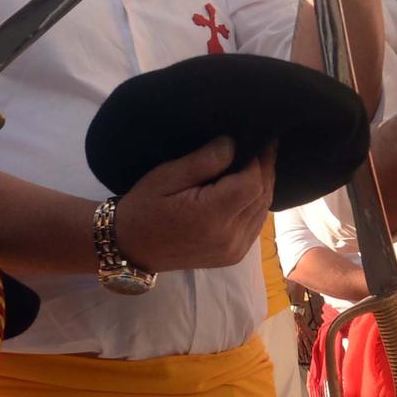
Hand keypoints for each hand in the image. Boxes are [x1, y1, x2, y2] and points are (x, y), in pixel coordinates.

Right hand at [114, 137, 273, 272]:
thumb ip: (203, 162)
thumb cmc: (144, 208)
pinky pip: (256, 224)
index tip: (253, 139)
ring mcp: (233, 251)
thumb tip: (233, 144)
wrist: (132, 249)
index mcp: (211, 217)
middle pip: (262, 196)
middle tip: (261, 144)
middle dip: (264, 169)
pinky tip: (246, 188)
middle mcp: (228, 238)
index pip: (252, 184)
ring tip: (255, 162)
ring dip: (263, 185)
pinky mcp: (234, 256)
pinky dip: (256, 203)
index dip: (257, 160)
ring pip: (263, 210)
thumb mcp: (166, 176)